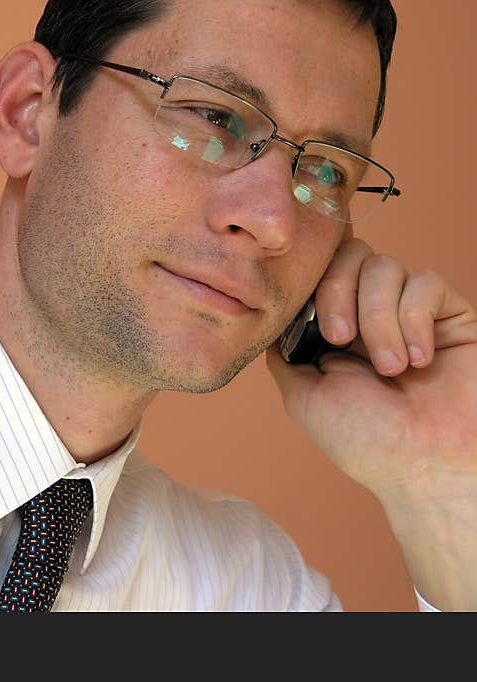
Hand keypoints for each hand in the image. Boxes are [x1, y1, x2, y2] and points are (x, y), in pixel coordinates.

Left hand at [266, 236, 476, 608]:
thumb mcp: (303, 395)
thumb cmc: (366, 441)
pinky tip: (418, 360)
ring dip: (378, 318)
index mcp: (333, 328)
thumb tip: (271, 316)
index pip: (318, 272)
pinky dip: (414, 320)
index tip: (318, 331)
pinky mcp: (450, 314)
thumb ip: (284, 349)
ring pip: (385, 267)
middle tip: (342, 340)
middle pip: (349, 255)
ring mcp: (410, 311)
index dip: (313, 284)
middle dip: (338, 292)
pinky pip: (426, 282)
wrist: (427, 467)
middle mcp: (370, 313)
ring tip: (390, 369)